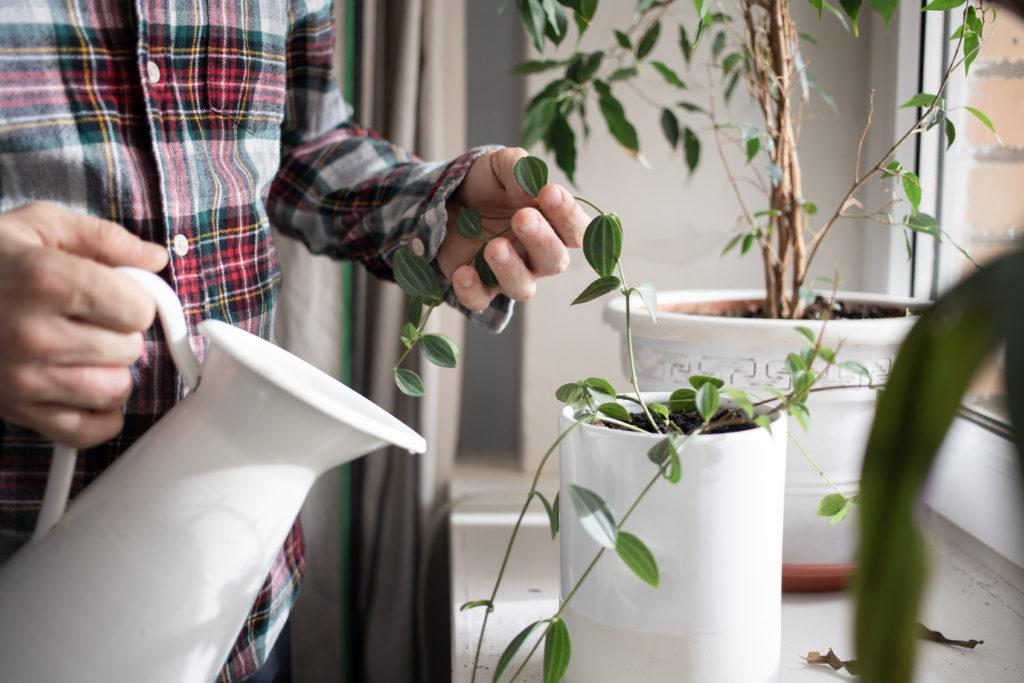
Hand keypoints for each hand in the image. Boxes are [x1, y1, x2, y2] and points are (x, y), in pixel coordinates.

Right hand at [0, 202, 167, 447]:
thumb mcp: (39, 226)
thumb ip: (104, 238)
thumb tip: (156, 258)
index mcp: (47, 281)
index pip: (138, 310)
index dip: (135, 299)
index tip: (115, 293)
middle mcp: (34, 334)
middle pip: (129, 349)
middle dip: (121, 333)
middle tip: (90, 320)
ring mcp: (23, 378)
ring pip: (115, 389)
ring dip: (112, 371)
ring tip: (84, 350)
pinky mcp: (16, 411)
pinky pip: (86, 431)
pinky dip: (100, 416)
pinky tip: (86, 388)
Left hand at [438, 147, 589, 310]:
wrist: (445, 197)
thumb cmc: (486, 184)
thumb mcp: (500, 165)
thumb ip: (519, 169)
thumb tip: (531, 190)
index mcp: (551, 225)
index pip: (576, 231)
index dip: (569, 215)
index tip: (549, 192)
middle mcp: (535, 255)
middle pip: (554, 262)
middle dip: (542, 240)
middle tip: (523, 217)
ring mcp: (507, 274)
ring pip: (522, 288)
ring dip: (510, 269)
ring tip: (494, 246)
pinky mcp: (477, 286)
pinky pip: (480, 300)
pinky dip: (472, 290)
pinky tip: (462, 272)